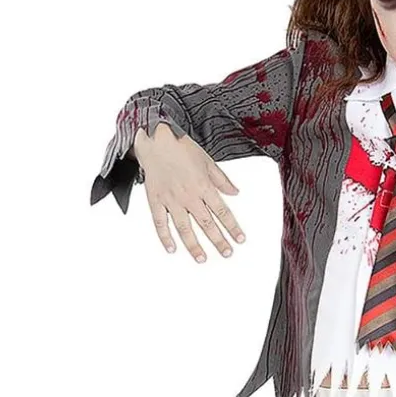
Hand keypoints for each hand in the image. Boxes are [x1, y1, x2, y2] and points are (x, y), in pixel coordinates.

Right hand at [134, 124, 246, 262]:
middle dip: (218, 241)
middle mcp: (189, 196)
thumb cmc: (181, 147)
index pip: (222, 212)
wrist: (155, 137)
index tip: (240, 239)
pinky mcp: (156, 200)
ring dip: (194, 245)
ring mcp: (171, 199)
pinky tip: (172, 249)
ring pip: (184, 228)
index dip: (233, 227)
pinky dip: (165, 237)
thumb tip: (235, 192)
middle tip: (227, 253)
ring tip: (202, 259)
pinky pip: (160, 222)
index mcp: (203, 186)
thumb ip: (222, 179)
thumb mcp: (207, 160)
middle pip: (206, 223)